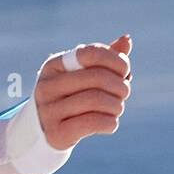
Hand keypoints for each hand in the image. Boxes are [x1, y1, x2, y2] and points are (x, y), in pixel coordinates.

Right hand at [33, 35, 132, 149]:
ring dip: (117, 105)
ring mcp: (48, 111)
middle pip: (97, 78)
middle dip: (120, 85)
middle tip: (124, 92)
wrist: (46, 133)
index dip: (115, 61)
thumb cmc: (73, 97)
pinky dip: (110, 122)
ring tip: (117, 108)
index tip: (124, 72)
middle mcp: (47, 86)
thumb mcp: (85, 75)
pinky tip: (111, 122)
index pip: (90, 53)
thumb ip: (105, 58)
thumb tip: (126, 39)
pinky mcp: (56, 133)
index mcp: (54, 66)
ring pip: (97, 100)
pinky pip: (93, 123)